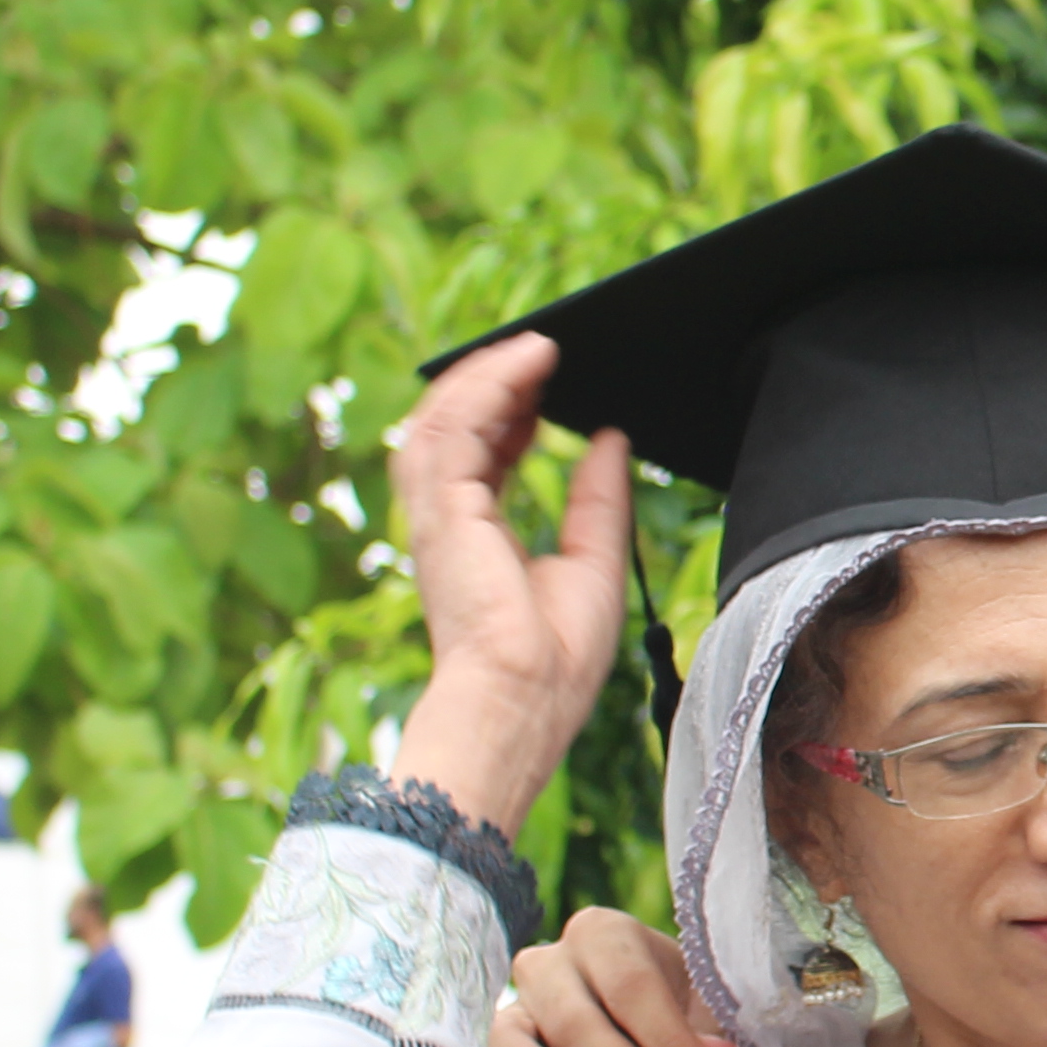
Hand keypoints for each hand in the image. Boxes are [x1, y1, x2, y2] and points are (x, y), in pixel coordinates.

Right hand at [390, 333, 633, 838]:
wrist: (528, 699)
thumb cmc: (557, 658)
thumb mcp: (596, 559)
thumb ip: (597, 497)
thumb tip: (611, 438)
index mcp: (474, 537)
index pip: (477, 454)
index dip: (506, 411)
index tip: (543, 383)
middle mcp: (445, 521)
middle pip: (449, 427)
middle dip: (489, 383)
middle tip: (539, 353)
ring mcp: (436, 515)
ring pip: (440, 418)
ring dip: (486, 374)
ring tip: (536, 348)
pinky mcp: (441, 510)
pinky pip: (455, 428)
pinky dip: (488, 388)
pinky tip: (527, 364)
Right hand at [488, 908, 742, 1046]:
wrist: (634, 1025)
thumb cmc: (674, 1009)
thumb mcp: (702, 1012)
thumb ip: (713, 1038)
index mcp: (603, 934)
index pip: (631, 985)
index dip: (671, 1044)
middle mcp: (548, 962)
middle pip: (576, 1021)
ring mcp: (514, 1007)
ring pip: (517, 1045)